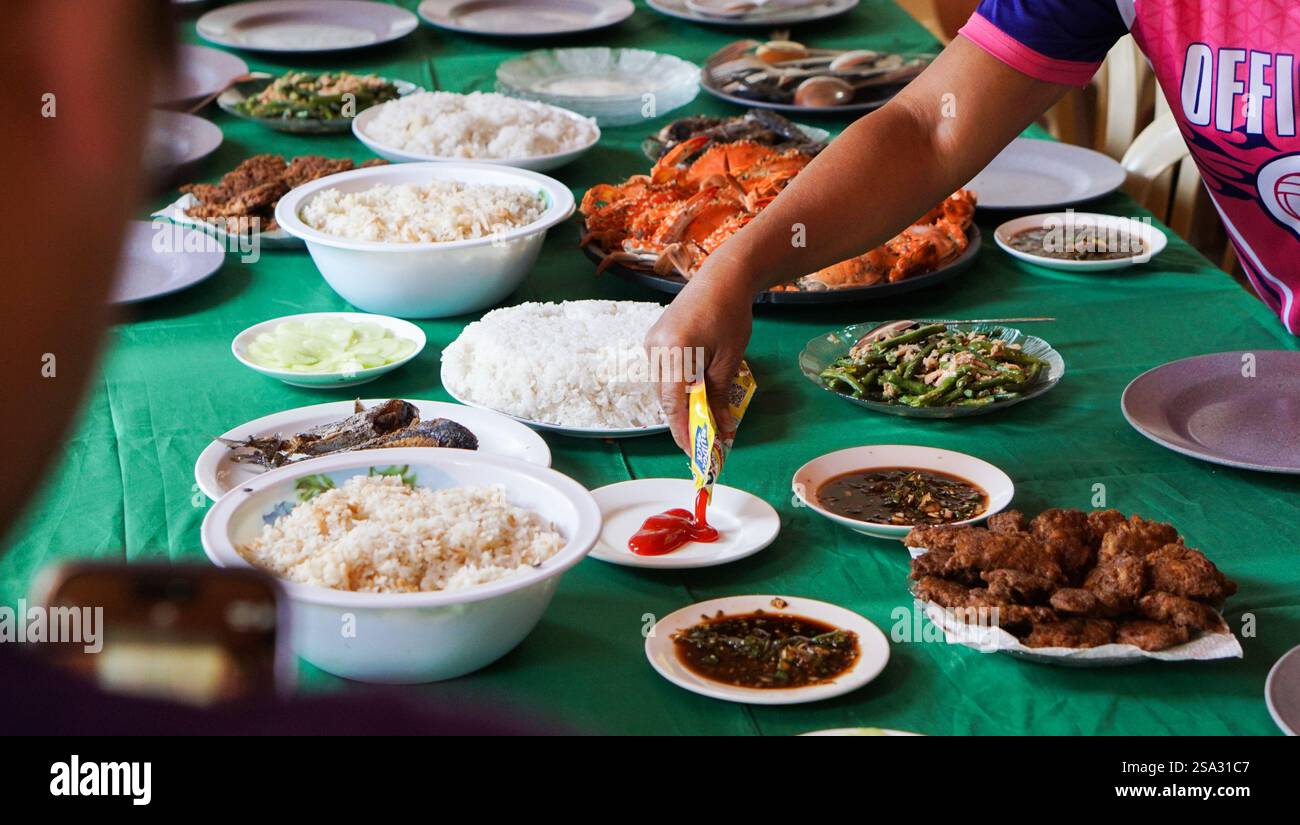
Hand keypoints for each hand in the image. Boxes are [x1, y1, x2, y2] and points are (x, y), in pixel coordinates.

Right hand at [645, 275, 752, 451]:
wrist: (722, 277)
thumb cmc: (730, 314)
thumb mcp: (729, 358)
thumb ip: (719, 393)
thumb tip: (719, 426)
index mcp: (674, 350)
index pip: (672, 401)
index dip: (681, 429)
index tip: (692, 450)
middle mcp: (655, 347)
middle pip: (664, 396)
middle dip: (682, 419)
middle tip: (701, 439)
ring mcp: (652, 341)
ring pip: (662, 385)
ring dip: (680, 403)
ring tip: (700, 419)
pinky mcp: (655, 338)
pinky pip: (663, 371)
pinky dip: (677, 386)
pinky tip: (693, 393)